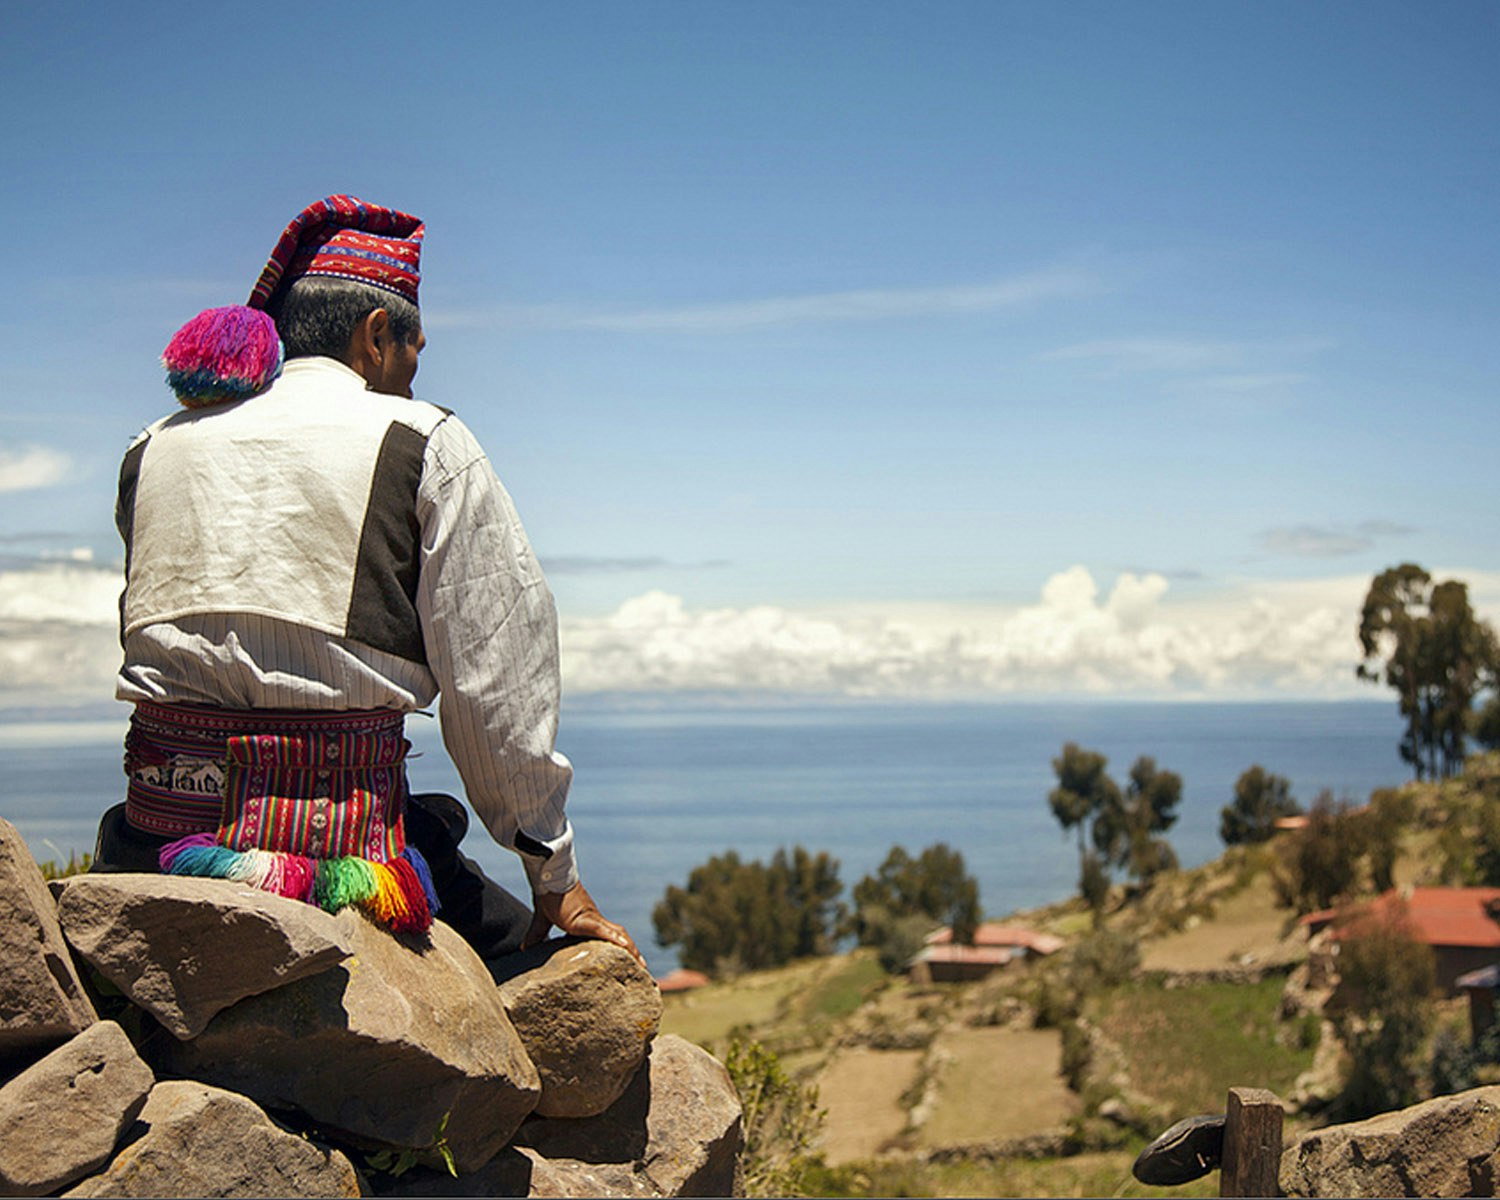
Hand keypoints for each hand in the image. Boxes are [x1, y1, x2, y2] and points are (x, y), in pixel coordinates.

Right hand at [521, 881, 644, 966]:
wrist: (549, 876)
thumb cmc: (548, 894)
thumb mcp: (543, 920)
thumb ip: (537, 935)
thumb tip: (524, 950)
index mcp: (588, 922)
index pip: (610, 936)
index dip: (621, 947)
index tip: (631, 961)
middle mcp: (595, 920)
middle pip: (620, 937)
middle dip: (633, 953)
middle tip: (644, 968)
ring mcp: (592, 918)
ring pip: (617, 935)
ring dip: (630, 949)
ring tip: (641, 964)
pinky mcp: (583, 919)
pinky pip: (600, 930)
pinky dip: (612, 938)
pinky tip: (625, 947)